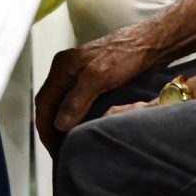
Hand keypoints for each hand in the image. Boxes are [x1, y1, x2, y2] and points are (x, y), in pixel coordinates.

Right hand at [34, 25, 165, 154]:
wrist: (151, 43)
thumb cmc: (126, 55)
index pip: (44, 102)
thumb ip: (78, 99)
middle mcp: (67, 70)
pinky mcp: (93, 80)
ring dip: (63, 125)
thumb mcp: (99, 77)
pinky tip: (83, 130)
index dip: (45, 127)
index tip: (54, 149)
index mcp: (62, 67)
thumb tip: (59, 125)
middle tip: (60, 152)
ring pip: (63, 104)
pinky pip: (76, 103)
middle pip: (50, 104)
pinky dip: (75, 118)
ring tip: (70, 145)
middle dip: (52, 129)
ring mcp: (79, 75)